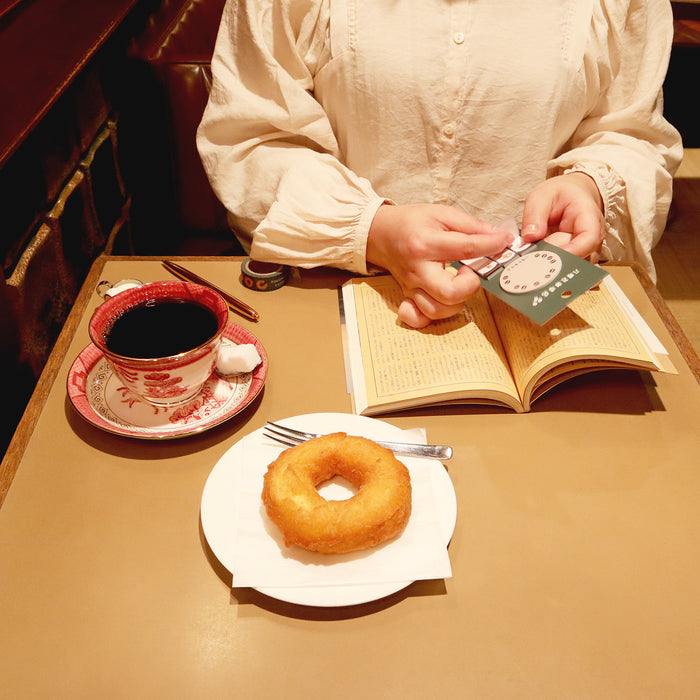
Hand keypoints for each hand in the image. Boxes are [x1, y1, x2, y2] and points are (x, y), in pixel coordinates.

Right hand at [366, 203, 512, 327]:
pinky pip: (417, 318)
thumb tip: (499, 237)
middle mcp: (417, 269)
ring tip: (457, 283)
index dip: (491, 246)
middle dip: (469, 286)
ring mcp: (411, 286)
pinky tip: (440, 303)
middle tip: (470, 272)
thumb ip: (471, 226)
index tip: (504, 242)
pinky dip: (430, 317)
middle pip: (449, 293)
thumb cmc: (412, 222)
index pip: (466, 248)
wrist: (381, 233)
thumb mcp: (442, 213)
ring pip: (436, 310)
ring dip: (456, 302)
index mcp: (425, 244)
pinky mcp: (407, 296)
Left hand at [520, 172, 604, 262]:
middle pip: (582, 258)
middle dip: (558, 263)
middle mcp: (593, 236)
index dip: (572, 252)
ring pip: (577, 268)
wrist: (572, 194)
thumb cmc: (559, 194)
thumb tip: (530, 237)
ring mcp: (587, 249)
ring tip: (535, 267)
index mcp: (588, 216)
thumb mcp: (542, 196)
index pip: (589, 239)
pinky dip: (555, 272)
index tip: (551, 258)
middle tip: (534, 263)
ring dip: (556, 270)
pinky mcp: (578, 258)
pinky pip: (570, 269)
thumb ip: (534, 214)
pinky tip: (539, 270)